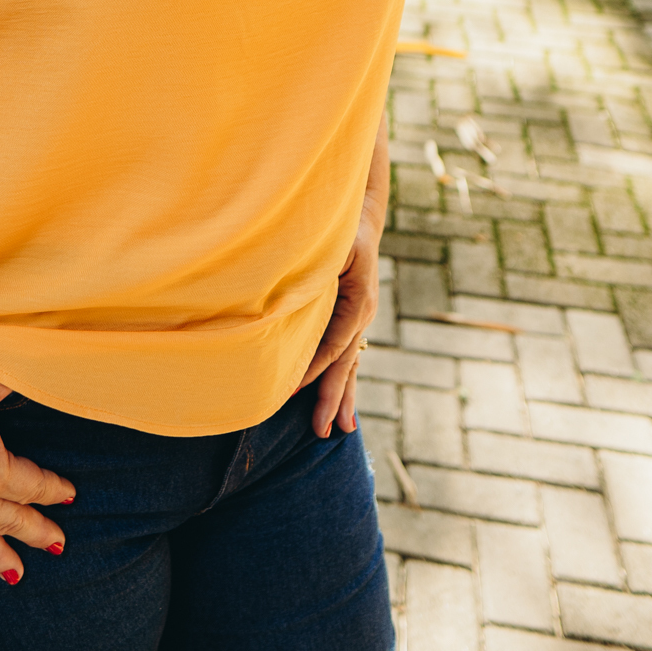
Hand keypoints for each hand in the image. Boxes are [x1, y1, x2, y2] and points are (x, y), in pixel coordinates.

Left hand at [296, 217, 380, 439]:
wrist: (361, 220)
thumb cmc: (338, 228)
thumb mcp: (329, 245)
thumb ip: (313, 270)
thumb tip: (287, 293)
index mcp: (358, 300)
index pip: (334, 343)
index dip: (312, 367)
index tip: (291, 389)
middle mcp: (364, 314)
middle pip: (345, 362)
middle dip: (331, 397)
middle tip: (319, 430)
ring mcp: (363, 319)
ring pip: (350, 364)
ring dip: (343, 397)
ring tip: (340, 430)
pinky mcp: (354, 321)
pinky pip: (348, 356)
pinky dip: (344, 381)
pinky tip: (343, 407)